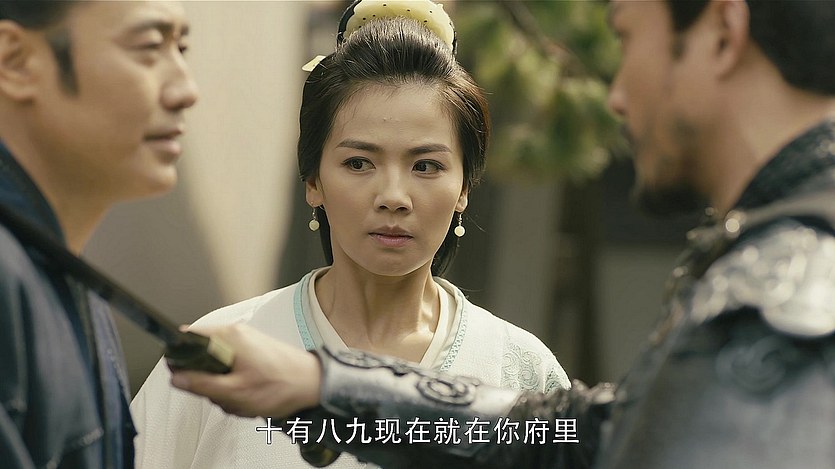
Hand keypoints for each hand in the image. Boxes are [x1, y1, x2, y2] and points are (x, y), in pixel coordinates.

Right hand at [169, 323, 321, 417]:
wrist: (314, 384)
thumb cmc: (283, 384)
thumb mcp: (236, 391)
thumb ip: (203, 385)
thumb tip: (178, 379)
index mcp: (230, 337)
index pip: (189, 337)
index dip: (181, 357)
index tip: (184, 375)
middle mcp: (237, 335)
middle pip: (203, 357)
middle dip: (209, 382)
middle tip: (224, 394)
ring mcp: (247, 344)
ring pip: (219, 369)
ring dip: (225, 390)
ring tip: (243, 398)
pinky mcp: (255, 355)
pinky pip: (234, 371)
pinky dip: (238, 387)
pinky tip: (251, 397)